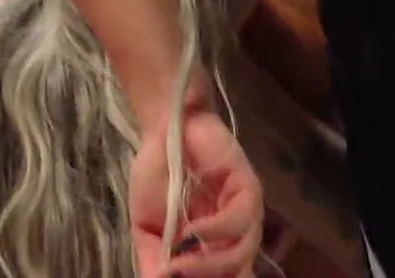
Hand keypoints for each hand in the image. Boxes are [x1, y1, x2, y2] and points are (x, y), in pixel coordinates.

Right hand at [130, 108, 263, 277]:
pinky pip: (239, 220)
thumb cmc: (157, 177)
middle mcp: (234, 236)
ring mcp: (244, 214)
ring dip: (208, 265)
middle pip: (236, 274)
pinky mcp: (248, 188)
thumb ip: (152, 260)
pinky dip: (213, 232)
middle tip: (177, 276)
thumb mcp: (146, 228)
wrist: (163, 131)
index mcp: (213, 249)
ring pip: (240, 255)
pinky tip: (190, 231)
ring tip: (179, 263)